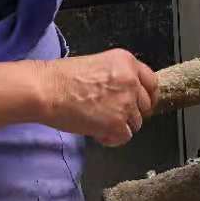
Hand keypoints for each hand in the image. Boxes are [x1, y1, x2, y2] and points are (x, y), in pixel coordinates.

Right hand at [38, 49, 159, 146]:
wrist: (47, 90)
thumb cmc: (62, 77)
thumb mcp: (99, 64)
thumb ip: (118, 77)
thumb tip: (127, 94)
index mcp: (128, 62)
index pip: (152, 82)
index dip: (147, 97)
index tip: (142, 105)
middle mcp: (132, 80)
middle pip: (145, 105)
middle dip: (131, 113)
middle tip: (113, 116)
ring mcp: (126, 102)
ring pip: (136, 123)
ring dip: (120, 126)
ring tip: (99, 123)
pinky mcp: (117, 123)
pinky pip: (124, 137)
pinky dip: (112, 138)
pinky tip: (98, 133)